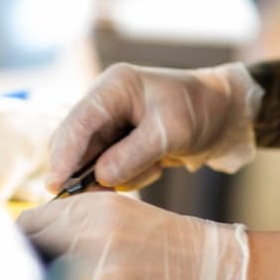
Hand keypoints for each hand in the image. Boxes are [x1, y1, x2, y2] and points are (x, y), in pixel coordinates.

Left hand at [18, 192, 249, 279]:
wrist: (220, 273)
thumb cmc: (173, 247)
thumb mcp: (124, 217)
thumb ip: (80, 223)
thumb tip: (40, 239)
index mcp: (92, 207)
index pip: (29, 222)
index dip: (25, 243)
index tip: (28, 257)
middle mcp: (90, 232)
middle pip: (28, 253)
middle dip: (31, 270)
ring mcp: (96, 270)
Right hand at [46, 62, 262, 191]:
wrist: (225, 116)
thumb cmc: (200, 111)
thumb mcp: (171, 131)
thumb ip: (133, 154)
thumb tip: (100, 177)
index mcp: (113, 87)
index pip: (78, 121)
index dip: (63, 153)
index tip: (54, 184)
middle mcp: (105, 103)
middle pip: (76, 143)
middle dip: (88, 170)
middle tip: (104, 192)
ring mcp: (110, 124)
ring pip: (92, 161)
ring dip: (119, 174)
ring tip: (155, 165)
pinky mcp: (119, 143)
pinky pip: (110, 169)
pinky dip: (131, 175)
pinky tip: (157, 165)